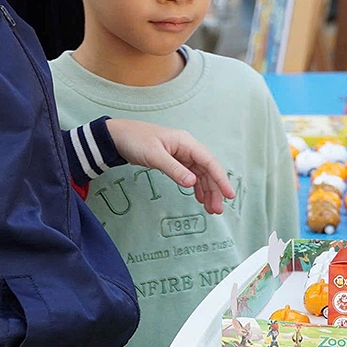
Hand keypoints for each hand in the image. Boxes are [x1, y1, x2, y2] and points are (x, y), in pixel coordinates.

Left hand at [106, 118, 236, 214]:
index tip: (229, 195)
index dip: (221, 178)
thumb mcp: (154, 155)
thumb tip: (192, 182)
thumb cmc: (135, 140)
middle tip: (217, 210)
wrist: (117, 136)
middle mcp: (187, 148)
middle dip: (215, 189)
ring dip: (207, 190)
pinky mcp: (174, 160)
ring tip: (211, 209)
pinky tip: (199, 198)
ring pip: (200, 174)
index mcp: (186, 143)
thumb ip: (173, 169)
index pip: (209, 161)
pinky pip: (190, 175)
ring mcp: (181, 154)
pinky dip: (196, 187)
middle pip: (207, 170)